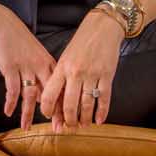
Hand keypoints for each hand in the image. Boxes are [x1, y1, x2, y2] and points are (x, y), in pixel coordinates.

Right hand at [0, 1, 55, 129]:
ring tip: (26, 127)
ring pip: (31, 95)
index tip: (68, 121)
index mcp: (50, 64)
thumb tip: (44, 97)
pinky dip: (10, 102)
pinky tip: (8, 112)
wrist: (2, 23)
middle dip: (55, 114)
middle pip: (51, 94)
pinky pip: (12, 88)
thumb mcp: (36, 56)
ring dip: (28, 113)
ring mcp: (26, 66)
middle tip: (57, 130)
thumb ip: (42, 75)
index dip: (65, 106)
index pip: (61, 89)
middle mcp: (41, 66)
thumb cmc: (19, 41)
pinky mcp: (10, 66)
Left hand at [40, 10, 123, 131]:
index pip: (50, 95)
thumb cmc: (82, 43)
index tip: (50, 118)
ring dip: (85, 119)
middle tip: (69, 127)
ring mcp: (92, 74)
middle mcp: (76, 73)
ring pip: (87, 104)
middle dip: (69, 120)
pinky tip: (99, 120)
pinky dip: (102, 112)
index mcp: (62, 68)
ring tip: (83, 125)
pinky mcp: (107, 75)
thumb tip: (57, 99)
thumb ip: (60, 77)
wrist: (103, 28)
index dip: (48, 110)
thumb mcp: (65, 57)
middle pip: (70, 105)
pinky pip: (104, 98)